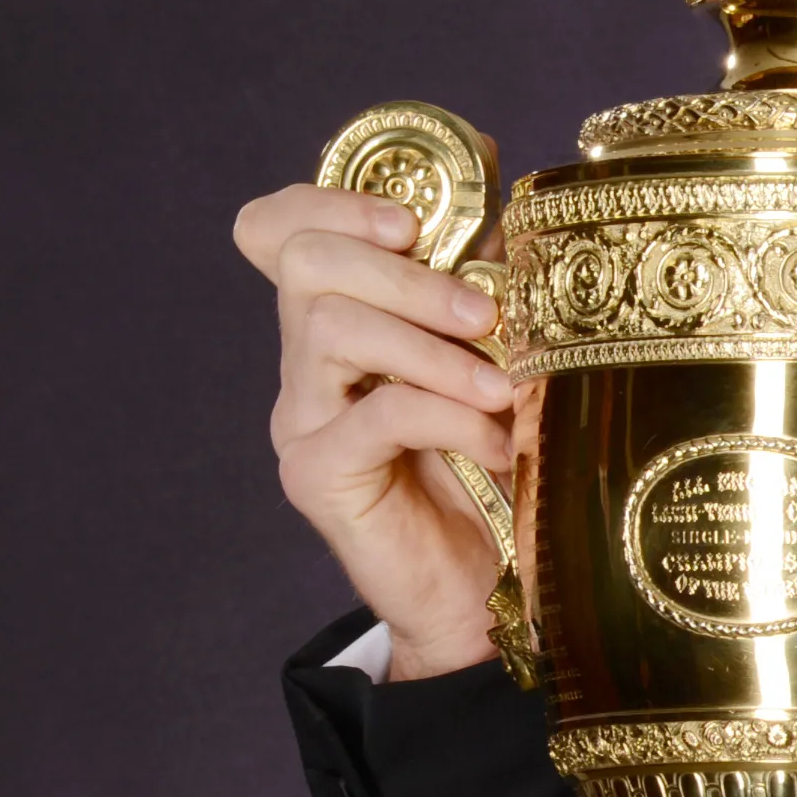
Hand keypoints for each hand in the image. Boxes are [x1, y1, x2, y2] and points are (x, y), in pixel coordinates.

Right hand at [241, 179, 526, 681]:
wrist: (483, 593)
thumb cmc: (495, 474)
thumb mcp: (498, 367)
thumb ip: (487, 296)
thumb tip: (514, 215)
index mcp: (343, 321)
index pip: (281, 231)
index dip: (330, 203)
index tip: (411, 221)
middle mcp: (307, 363)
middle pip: (310, 264)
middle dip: (406, 273)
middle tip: (485, 313)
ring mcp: (304, 417)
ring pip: (334, 327)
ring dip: (434, 347)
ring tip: (505, 388)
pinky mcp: (318, 473)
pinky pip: (377, 413)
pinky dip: (449, 416)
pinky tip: (500, 446)